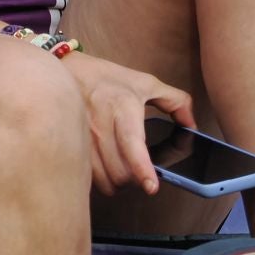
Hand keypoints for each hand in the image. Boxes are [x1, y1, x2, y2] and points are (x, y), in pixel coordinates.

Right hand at [62, 51, 195, 196]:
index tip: (151, 186)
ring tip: (121, 173)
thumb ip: (175, 101)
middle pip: (118, 170)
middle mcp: (99, 121)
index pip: (131, 142)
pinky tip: (103, 169)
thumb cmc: (106, 77)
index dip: (141, 167)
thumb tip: (191, 125)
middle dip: (133, 180)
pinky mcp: (68, 141)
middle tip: (138, 174)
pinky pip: (86, 173)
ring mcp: (80, 133)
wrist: (63, 67)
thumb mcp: (144, 82)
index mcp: (122, 106)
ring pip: (101, 177)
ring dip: (115, 182)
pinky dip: (98, 178)